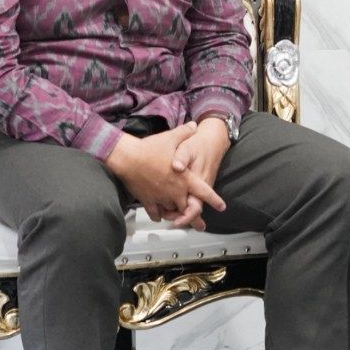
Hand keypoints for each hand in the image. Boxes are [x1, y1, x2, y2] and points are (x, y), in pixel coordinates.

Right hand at [105, 122, 225, 229]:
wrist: (127, 158)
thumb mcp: (171, 137)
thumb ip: (185, 132)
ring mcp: (160, 197)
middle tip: (199, 224)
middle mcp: (175, 191)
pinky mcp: (147, 200)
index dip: (214, 200)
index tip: (221, 207)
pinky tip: (160, 215)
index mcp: (184, 178)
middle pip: (188, 208)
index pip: (204, 191)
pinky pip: (155, 212)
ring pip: (172, 211)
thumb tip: (194, 125)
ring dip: (176, 214)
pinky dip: (158, 215)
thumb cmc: (150, 148)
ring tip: (179, 218)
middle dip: (194, 216)